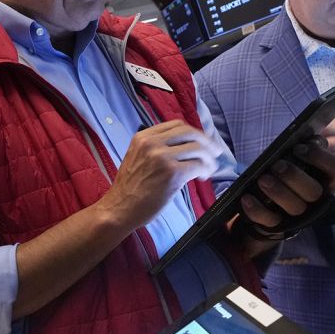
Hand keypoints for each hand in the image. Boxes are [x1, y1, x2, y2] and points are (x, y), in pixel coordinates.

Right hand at [100, 120, 224, 231]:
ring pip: (197, 149)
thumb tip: (184, 147)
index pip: (176, 125)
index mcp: (143, 137)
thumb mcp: (137, 158)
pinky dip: (205, 170)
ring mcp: (162, 157)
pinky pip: (198, 165)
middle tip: (215, 151)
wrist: (119, 208)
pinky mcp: (172, 173)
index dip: (194, 132)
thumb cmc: (129, 189)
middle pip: (190, 133)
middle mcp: (152, 143)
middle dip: (207, 142)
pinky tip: (203, 176)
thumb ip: (155, 149)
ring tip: (210, 168)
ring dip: (208, 158)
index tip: (203, 140)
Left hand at [237, 137, 334, 238]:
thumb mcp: (298, 158)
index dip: (320, 157)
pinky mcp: (279, 226)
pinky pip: (270, 221)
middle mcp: (317, 199)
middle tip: (277, 165)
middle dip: (294, 177)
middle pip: (314, 192)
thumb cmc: (287, 173)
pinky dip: (257, 210)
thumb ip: (306, 147)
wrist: (270, 201)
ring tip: (262, 179)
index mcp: (326, 178)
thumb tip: (309, 138)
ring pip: (295, 208)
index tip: (298, 148)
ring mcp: (299, 215)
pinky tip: (246, 198)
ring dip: (278, 192)